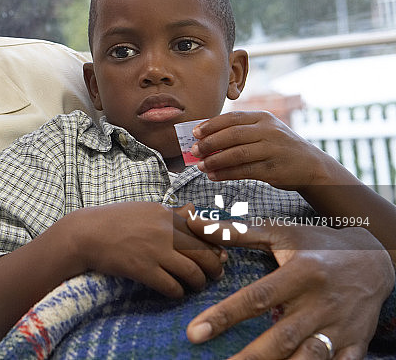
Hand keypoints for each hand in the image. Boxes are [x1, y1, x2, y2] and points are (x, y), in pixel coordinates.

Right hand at [73, 202, 225, 297]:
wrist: (85, 234)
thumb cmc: (114, 220)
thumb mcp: (145, 209)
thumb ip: (172, 212)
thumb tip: (195, 210)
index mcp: (167, 215)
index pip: (203, 232)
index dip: (215, 246)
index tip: (219, 255)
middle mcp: (165, 231)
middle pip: (204, 253)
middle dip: (214, 268)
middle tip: (216, 275)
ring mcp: (155, 251)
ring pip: (193, 272)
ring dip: (199, 283)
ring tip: (198, 286)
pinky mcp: (144, 269)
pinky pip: (172, 286)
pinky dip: (178, 292)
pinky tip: (176, 292)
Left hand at [186, 215, 394, 358]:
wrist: (376, 259)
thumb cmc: (318, 245)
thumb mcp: (280, 233)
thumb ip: (235, 232)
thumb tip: (193, 223)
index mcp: (301, 273)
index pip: (257, 298)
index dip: (224, 317)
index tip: (195, 333)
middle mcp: (321, 302)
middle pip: (281, 337)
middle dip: (249, 357)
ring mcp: (340, 326)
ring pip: (309, 358)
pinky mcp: (356, 343)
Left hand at [191, 111, 339, 190]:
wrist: (312, 166)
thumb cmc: (279, 147)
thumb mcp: (265, 131)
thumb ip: (240, 131)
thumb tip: (204, 139)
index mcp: (263, 118)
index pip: (232, 118)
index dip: (210, 125)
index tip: (194, 133)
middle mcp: (268, 131)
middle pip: (232, 135)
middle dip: (209, 143)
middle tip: (193, 150)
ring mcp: (272, 150)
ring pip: (237, 154)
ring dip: (214, 160)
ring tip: (200, 165)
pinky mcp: (273, 169)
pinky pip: (243, 171)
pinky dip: (225, 174)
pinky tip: (213, 176)